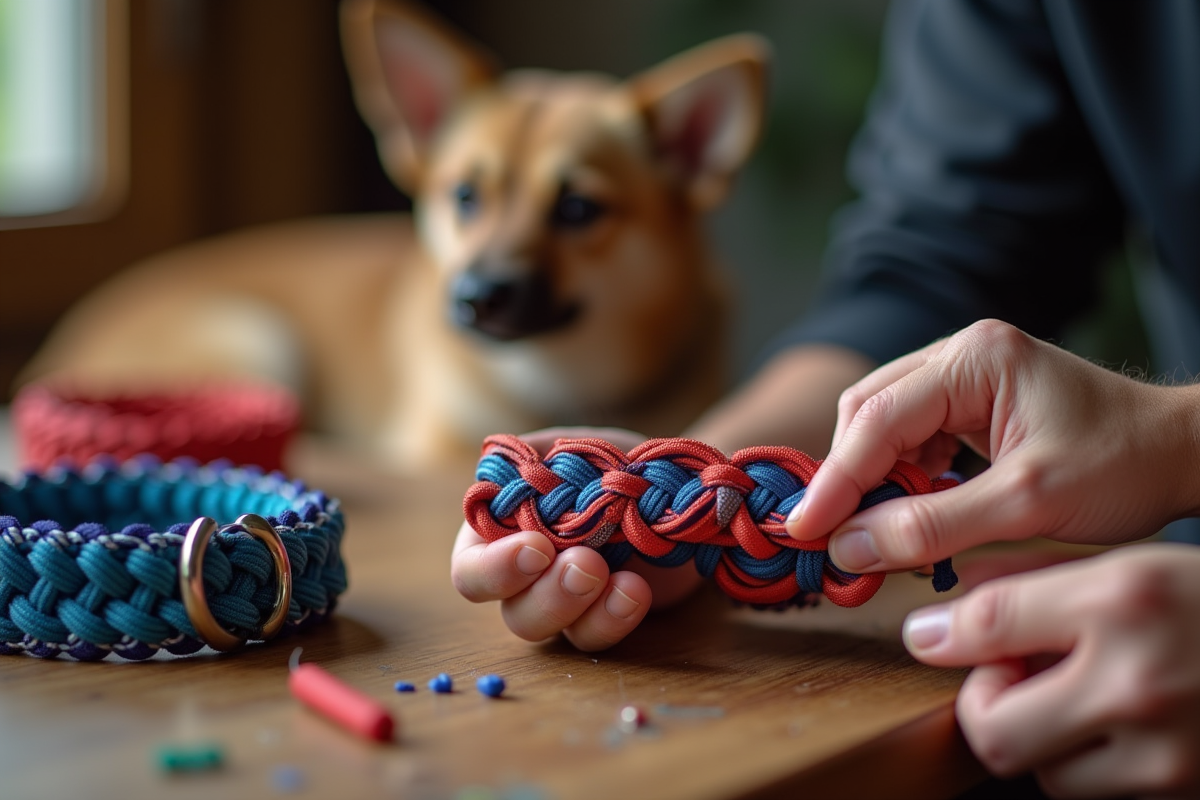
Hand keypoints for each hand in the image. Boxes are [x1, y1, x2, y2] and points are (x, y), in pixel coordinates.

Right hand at [451, 427, 701, 650]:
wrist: (668, 489)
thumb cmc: (610, 463)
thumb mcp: (572, 447)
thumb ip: (535, 457)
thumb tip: (507, 469)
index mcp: (501, 533)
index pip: (471, 567)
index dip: (495, 567)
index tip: (537, 548)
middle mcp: (523, 575)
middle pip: (510, 610)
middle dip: (547, 593)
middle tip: (588, 563)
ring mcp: (562, 601)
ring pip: (550, 632)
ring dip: (580, 609)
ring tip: (623, 580)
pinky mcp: (600, 617)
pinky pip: (593, 637)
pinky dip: (615, 616)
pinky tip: (637, 589)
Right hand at [786, 319, 1199, 571]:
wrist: (1179, 454)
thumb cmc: (1121, 467)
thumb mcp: (1026, 503)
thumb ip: (932, 525)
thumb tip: (848, 549)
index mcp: (973, 359)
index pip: (877, 419)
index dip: (834, 479)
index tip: (804, 529)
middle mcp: (959, 354)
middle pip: (868, 413)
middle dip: (847, 477)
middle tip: (832, 539)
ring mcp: (962, 375)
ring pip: (882, 426)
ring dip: (870, 480)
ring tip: (868, 532)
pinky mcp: (969, 402)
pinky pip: (911, 437)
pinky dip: (898, 479)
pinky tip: (905, 513)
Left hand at [903, 544, 1199, 796]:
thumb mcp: (1139, 566)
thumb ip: (1042, 580)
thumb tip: (952, 607)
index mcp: (1125, 602)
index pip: (988, 623)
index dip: (942, 633)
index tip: (929, 637)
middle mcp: (1139, 681)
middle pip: (994, 728)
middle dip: (987, 706)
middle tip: (1008, 680)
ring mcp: (1167, 755)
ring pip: (1044, 772)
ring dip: (1043, 740)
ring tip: (1081, 700)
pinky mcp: (1182, 796)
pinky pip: (1097, 794)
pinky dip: (1089, 767)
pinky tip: (1119, 728)